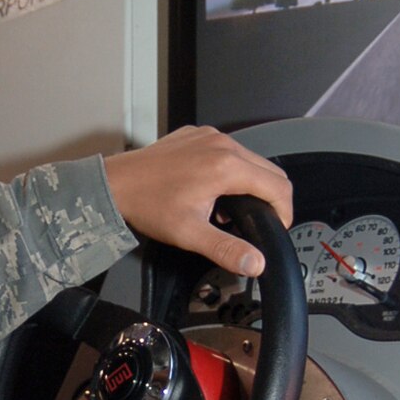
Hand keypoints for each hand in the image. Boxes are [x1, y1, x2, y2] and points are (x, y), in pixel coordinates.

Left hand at [103, 126, 293, 278]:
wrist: (115, 185)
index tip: (277, 227)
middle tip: (259, 221)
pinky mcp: (197, 135)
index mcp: (227, 166)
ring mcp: (209, 136)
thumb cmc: (148, 205)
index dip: (284, 211)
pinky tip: (213, 190)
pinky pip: (228, 150)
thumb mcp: (190, 234)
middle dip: (271, 197)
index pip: (277, 186)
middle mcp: (222, 144)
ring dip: (251, 183)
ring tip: (232, 209)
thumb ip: (227, 249)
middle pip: (269, 170)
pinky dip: (231, 169)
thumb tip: (255, 263)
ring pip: (250, 158)